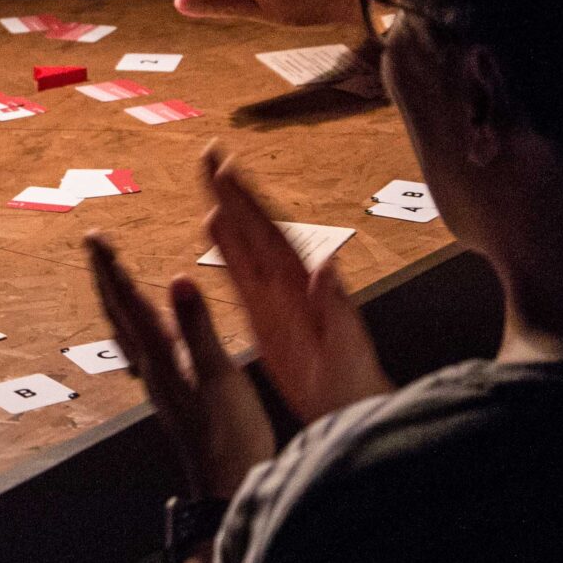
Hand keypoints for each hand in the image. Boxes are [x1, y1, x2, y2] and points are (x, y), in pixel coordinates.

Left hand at [86, 234, 277, 501]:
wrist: (228, 487)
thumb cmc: (229, 436)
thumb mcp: (219, 376)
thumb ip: (197, 327)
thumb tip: (177, 280)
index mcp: (161, 357)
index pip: (128, 302)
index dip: (111, 267)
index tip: (94, 237)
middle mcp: (152, 368)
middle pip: (119, 313)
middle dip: (106, 276)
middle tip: (94, 244)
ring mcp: (160, 383)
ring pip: (128, 331)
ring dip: (118, 298)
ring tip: (111, 276)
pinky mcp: (173, 393)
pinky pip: (145, 349)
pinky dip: (140, 326)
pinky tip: (149, 331)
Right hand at [197, 148, 391, 422]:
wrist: (352, 409)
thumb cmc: (354, 381)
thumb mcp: (346, 345)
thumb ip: (335, 305)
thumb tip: (326, 263)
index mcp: (306, 284)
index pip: (272, 232)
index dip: (250, 200)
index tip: (228, 167)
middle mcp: (290, 282)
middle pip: (256, 227)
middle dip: (234, 190)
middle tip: (209, 153)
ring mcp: (277, 296)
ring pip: (245, 244)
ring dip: (227, 211)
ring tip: (209, 179)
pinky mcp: (266, 316)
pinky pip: (241, 275)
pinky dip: (226, 249)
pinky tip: (212, 229)